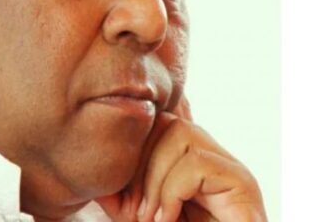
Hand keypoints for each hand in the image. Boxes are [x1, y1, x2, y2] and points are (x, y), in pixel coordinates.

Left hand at [96, 97, 265, 221]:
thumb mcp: (143, 216)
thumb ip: (120, 195)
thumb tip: (92, 174)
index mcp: (190, 160)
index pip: (156, 124)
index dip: (132, 152)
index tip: (122, 196)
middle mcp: (213, 157)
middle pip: (167, 122)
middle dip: (140, 163)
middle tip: (135, 210)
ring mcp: (230, 168)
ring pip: (181, 133)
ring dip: (155, 179)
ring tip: (152, 217)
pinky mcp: (242, 183)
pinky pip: (196, 163)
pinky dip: (172, 191)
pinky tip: (169, 219)